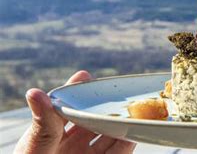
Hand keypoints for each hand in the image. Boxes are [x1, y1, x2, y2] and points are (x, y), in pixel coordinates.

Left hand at [14, 70, 135, 153]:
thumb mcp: (35, 146)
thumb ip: (43, 122)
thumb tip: (34, 92)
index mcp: (55, 132)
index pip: (70, 107)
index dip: (79, 93)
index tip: (87, 78)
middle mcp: (72, 143)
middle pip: (94, 120)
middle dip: (108, 108)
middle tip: (122, 95)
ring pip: (109, 136)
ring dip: (121, 125)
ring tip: (134, 112)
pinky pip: (117, 153)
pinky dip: (126, 144)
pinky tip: (132, 135)